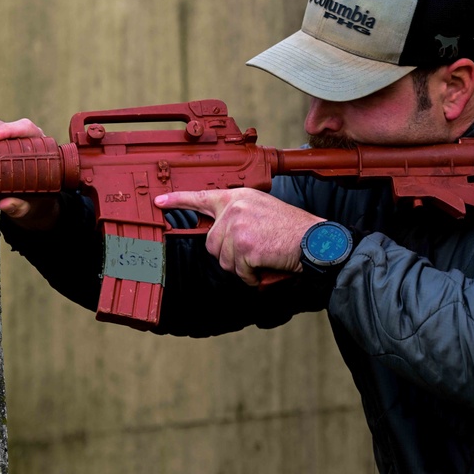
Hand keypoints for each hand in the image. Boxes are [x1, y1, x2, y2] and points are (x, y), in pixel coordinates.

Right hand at [0, 117, 59, 229]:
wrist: (31, 202)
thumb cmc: (34, 200)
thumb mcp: (29, 205)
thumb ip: (20, 206)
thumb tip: (4, 204)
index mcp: (37, 146)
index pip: (24, 128)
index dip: (7, 129)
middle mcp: (22, 137)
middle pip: (1, 125)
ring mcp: (6, 139)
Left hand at [154, 188, 323, 285]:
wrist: (313, 239)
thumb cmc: (292, 228)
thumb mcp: (261, 208)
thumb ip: (238, 215)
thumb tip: (218, 233)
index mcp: (238, 197)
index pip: (201, 197)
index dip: (178, 201)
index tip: (159, 202)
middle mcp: (234, 209)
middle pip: (211, 243)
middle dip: (229, 254)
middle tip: (253, 251)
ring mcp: (237, 227)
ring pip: (223, 260)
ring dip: (241, 266)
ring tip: (262, 256)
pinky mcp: (244, 247)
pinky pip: (238, 271)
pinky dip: (251, 276)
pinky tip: (265, 265)